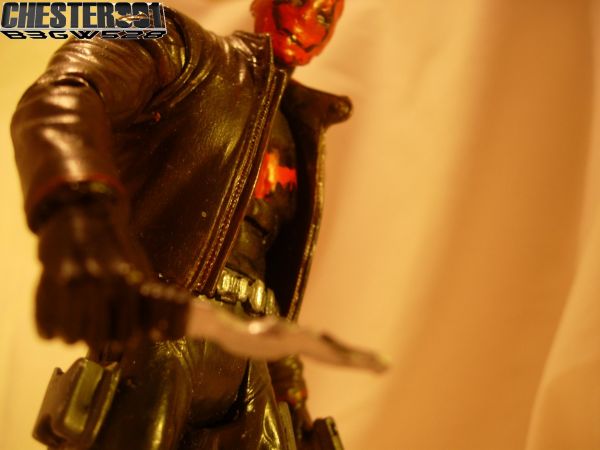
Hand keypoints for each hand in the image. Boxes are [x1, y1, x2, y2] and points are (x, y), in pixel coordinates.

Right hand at [35, 199, 187, 348]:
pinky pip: (45, 327)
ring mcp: (72, 282)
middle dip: (96, 340)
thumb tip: (157, 334)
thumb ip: (148, 300)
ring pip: (69, 337)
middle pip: (96, 339)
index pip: (126, 333)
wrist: (82, 214)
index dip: (124, 341)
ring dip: (71, 335)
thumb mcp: (139, 268)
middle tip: (96, 332)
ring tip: (75, 325)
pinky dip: (48, 329)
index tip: (121, 340)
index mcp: (127, 282)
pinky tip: (56, 321)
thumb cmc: (115, 247)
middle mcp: (101, 283)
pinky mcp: (48, 281)